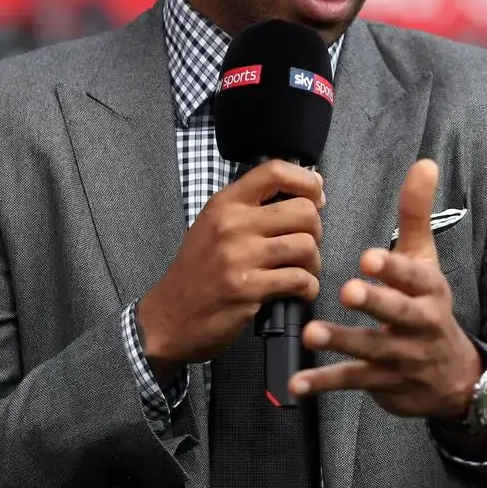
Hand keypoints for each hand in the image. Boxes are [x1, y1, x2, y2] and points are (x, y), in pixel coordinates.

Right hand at [137, 159, 324, 381]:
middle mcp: (232, 225)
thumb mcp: (214, 225)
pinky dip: (308, 288)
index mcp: (225, 204)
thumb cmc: (198, 272)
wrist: (170, 316)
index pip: (275, 171)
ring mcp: (239, 257)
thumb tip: (309, 191)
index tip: (316, 198)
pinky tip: (299, 292)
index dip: (306, 181)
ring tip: (303, 271)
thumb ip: (253, 207)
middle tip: (306, 246)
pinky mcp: (248, 289)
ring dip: (314, 263)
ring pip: (306, 246)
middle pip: (303, 211)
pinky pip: (299, 280)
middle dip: (316, 231)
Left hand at [289, 159, 481, 420]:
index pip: (415, 277)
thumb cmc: (427, 306)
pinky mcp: (384, 382)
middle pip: (398, 313)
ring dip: (342, 342)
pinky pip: (353, 381)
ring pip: (373, 350)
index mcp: (428, 291)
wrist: (450, 377)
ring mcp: (403, 357)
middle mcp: (420, 324)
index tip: (369, 257)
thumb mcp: (425, 261)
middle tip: (347, 290)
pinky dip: (323, 383)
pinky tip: (296, 383)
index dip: (394, 267)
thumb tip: (424, 162)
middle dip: (375, 303)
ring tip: (311, 333)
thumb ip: (416, 215)